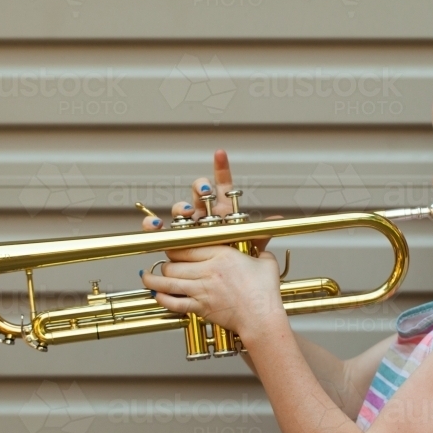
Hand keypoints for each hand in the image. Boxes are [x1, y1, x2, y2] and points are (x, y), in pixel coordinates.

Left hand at [137, 149, 285, 337]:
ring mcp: (202, 290)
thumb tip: (264, 239)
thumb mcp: (265, 263)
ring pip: (168, 281)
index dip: (175, 246)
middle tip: (162, 263)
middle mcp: (208, 271)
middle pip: (174, 263)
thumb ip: (260, 247)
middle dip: (165, 262)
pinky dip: (162, 298)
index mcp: (222, 256)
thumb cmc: (265, 293)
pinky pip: (174, 302)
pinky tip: (157, 295)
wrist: (261, 319)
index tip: (171, 247)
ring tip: (146, 276)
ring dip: (154, 279)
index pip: (188, 246)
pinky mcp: (200, 308)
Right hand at [140, 149, 280, 253]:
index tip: (220, 154)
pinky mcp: (173, 239)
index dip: (221, 168)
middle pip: (199, 191)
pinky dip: (154, 225)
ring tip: (187, 213)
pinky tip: (155, 225)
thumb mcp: (247, 243)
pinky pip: (160, 229)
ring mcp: (187, 225)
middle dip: (200, 187)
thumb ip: (260, 231)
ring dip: (182, 207)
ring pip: (180, 207)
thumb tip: (278, 220)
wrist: (218, 278)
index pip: (222, 185)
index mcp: (221, 210)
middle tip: (204, 191)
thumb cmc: (231, 256)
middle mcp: (203, 213)